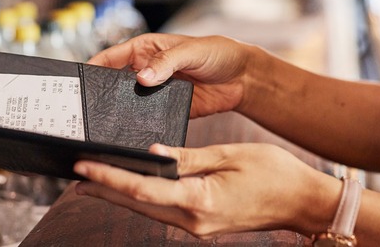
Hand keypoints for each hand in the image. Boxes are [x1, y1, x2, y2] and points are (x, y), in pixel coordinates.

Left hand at [74, 143, 337, 238]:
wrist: (304, 203)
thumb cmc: (275, 174)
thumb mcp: (230, 155)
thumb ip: (187, 157)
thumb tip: (152, 154)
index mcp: (200, 200)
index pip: (143, 190)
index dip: (109, 178)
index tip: (83, 168)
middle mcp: (194, 220)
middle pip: (138, 205)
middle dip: (104, 190)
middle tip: (74, 177)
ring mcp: (198, 226)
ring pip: (149, 210)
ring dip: (120, 196)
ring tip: (93, 181)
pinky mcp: (203, 223)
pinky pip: (165, 211)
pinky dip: (143, 198)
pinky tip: (131, 188)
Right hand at [88, 33, 253, 117]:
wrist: (243, 78)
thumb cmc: (217, 52)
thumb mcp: (191, 51)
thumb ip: (166, 63)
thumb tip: (142, 78)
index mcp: (144, 50)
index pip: (110, 58)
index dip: (92, 67)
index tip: (79, 81)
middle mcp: (145, 71)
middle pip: (114, 83)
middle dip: (101, 93)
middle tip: (87, 107)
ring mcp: (155, 92)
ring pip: (128, 103)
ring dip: (118, 112)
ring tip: (104, 124)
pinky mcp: (167, 110)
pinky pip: (147, 119)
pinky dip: (138, 125)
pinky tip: (131, 133)